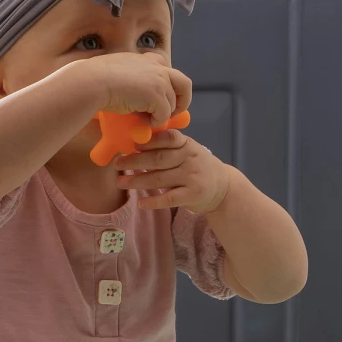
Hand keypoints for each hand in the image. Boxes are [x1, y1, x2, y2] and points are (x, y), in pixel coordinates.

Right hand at [80, 54, 191, 127]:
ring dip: (160, 114)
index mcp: (145, 59)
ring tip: (143, 117)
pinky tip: (140, 120)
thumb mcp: (117, 71)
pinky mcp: (158, 95)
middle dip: (183, 100)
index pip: (164, 66)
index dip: (166, 82)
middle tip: (172, 111)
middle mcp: (157, 67)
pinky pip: (164, 115)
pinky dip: (154, 122)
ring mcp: (159, 80)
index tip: (159, 93)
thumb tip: (132, 95)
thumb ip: (131, 78)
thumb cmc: (96, 79)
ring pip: (172, 104)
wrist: (92, 82)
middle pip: (184, 83)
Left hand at [114, 127, 229, 212]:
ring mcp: (192, 177)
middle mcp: (190, 159)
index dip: (150, 141)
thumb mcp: (188, 151)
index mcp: (187, 144)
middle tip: (118, 165)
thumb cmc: (198, 166)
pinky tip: (141, 203)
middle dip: (135, 161)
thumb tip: (136, 144)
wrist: (223, 188)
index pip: (168, 138)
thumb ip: (169, 147)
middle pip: (159, 159)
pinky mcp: (193, 195)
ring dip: (138, 181)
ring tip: (121, 183)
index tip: (133, 145)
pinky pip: (170, 198)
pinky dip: (154, 201)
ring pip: (160, 179)